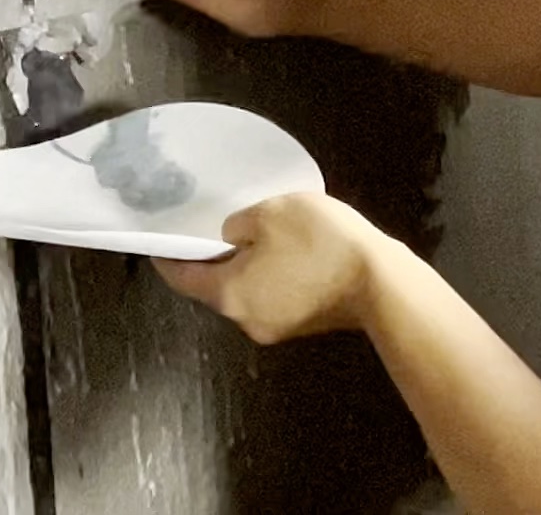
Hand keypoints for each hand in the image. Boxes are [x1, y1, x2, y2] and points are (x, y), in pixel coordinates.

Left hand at [155, 193, 400, 344]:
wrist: (382, 283)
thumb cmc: (319, 243)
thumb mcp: (272, 212)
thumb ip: (238, 223)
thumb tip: (231, 237)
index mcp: (228, 294)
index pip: (181, 278)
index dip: (167, 257)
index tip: (158, 241)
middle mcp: (244, 320)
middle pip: (214, 288)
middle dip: (212, 260)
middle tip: (214, 228)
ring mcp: (275, 329)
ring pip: (246, 293)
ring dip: (245, 269)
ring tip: (256, 237)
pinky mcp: (302, 326)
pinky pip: (272, 298)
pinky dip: (269, 278)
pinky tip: (286, 254)